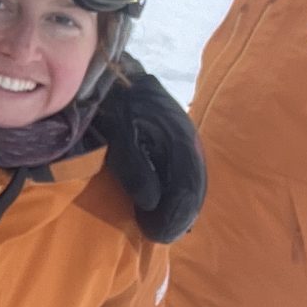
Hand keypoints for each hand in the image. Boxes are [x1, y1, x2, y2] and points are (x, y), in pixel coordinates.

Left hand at [92, 61, 206, 244]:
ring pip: (191, 182)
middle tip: (159, 235)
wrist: (112, 70)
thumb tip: (150, 202)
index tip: (157, 235)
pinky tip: (166, 205)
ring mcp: (184, 140)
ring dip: (181, 206)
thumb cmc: (112, 101)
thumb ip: (134, 167)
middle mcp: (189, 141)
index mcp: (180, 139)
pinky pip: (183, 172)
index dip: (175, 216)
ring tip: (164, 226)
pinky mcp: (175, 140)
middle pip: (194, 188)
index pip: (187, 187)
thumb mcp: (118, 132)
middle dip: (179, 216)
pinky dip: (177, 192)